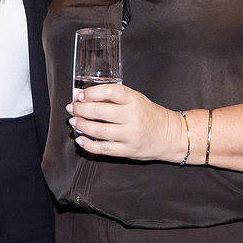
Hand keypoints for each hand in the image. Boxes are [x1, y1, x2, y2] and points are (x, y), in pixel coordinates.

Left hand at [67, 83, 183, 161]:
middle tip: (72, 108)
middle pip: (101, 111)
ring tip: (74, 122)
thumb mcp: (136, 99)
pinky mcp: (128, 150)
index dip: (92, 92)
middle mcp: (133, 117)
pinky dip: (89, 145)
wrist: (171, 135)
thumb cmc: (150, 115)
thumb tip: (87, 96)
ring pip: (100, 130)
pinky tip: (80, 140)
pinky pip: (104, 149)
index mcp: (135, 100)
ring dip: (82, 125)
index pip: (111, 91)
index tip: (80, 95)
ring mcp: (131, 135)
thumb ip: (115, 97)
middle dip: (81, 109)